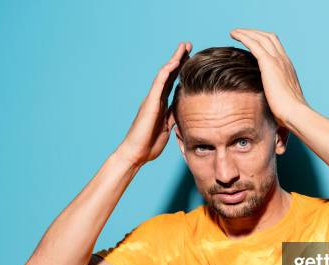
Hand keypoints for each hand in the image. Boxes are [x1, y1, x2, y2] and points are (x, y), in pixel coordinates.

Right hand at [120, 42, 191, 164]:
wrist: (135, 154)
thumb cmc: (149, 146)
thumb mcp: (168, 130)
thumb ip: (174, 119)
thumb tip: (184, 114)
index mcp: (161, 106)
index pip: (173, 84)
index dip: (182, 72)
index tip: (192, 60)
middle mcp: (156, 99)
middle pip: (169, 75)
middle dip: (179, 60)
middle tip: (188, 46)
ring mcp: (152, 99)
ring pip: (164, 74)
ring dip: (175, 59)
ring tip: (184, 47)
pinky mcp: (150, 103)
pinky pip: (159, 83)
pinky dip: (167, 72)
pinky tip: (175, 62)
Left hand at [229, 29, 306, 127]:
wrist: (295, 114)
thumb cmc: (290, 114)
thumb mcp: (283, 102)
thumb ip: (277, 97)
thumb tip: (271, 106)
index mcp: (288, 68)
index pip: (276, 47)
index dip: (263, 41)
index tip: (252, 41)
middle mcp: (284, 60)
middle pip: (269, 38)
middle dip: (254, 33)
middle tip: (241, 33)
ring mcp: (278, 61)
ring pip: (261, 38)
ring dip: (246, 32)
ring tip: (234, 32)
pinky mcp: (269, 64)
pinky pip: (254, 44)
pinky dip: (244, 37)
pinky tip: (234, 35)